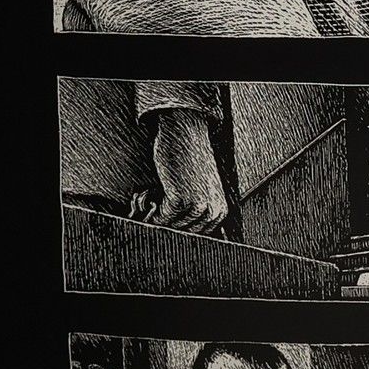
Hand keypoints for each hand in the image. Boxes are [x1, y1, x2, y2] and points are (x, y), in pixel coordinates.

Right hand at [132, 108, 229, 232]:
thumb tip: (175, 230)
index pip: (194, 236)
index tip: (162, 217)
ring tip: (150, 195)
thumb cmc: (189, 159)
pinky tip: (148, 193)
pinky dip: (150, 210)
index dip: (174, 227)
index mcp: (219, 212)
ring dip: (155, 215)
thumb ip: (195, 211)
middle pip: (181, 234)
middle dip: (163, 222)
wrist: (185, 133)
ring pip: (169, 227)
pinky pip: (160, 218)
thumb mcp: (201, 190)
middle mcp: (212, 212)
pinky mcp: (180, 201)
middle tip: (153, 204)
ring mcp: (197, 208)